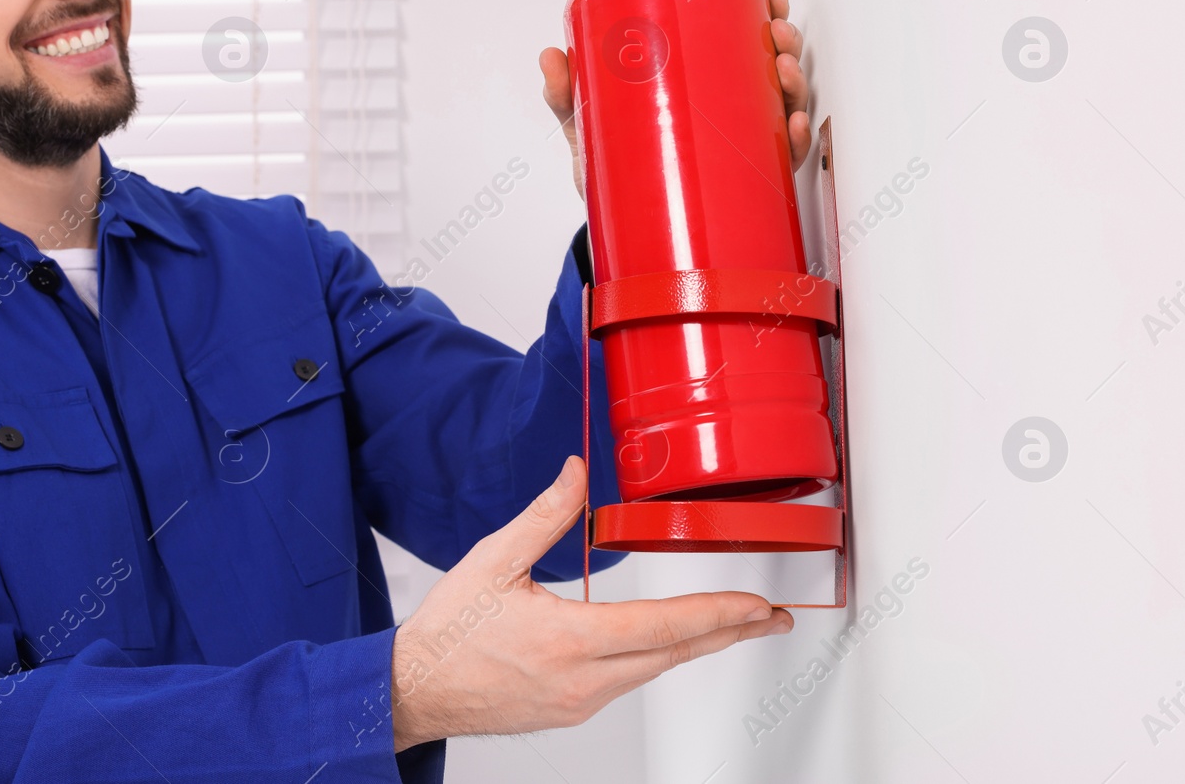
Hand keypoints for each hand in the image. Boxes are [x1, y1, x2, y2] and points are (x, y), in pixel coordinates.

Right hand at [389, 456, 792, 750]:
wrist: (413, 689)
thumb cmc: (448, 631)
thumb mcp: (493, 560)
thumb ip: (544, 516)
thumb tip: (576, 474)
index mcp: (568, 640)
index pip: (664, 627)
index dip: (719, 614)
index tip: (758, 605)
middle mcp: (582, 681)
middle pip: (675, 655)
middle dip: (730, 632)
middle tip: (771, 619)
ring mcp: (579, 702)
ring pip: (655, 672)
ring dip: (697, 645)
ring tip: (732, 626)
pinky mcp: (571, 711)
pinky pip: (629, 683)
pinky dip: (658, 659)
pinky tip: (666, 644)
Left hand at [538, 0, 812, 201]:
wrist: (617, 229)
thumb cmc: (612, 169)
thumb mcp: (589, 126)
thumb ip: (567, 95)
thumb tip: (551, 57)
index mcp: (699, 86)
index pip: (739, 40)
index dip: (761, 14)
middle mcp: (726, 111)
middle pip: (769, 65)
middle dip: (783, 42)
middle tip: (775, 35)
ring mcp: (739, 144)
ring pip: (782, 104)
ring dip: (794, 81)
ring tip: (784, 72)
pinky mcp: (744, 181)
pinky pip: (780, 158)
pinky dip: (795, 140)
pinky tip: (793, 126)